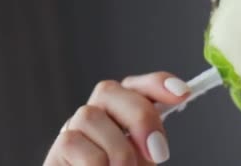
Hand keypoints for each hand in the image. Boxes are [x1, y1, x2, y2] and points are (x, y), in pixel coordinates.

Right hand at [43, 72, 189, 164]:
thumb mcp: (145, 158)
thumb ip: (155, 136)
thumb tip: (179, 96)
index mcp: (122, 111)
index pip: (138, 85)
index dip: (158, 83)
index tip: (183, 93)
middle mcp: (97, 113)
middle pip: (109, 90)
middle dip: (139, 117)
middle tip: (158, 153)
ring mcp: (74, 129)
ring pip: (90, 116)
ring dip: (118, 150)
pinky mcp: (57, 150)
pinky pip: (73, 142)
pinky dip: (97, 164)